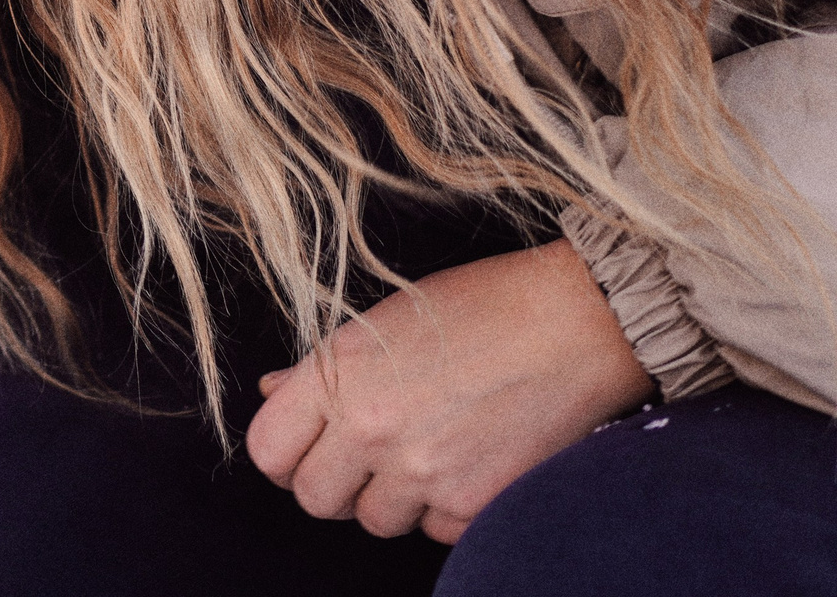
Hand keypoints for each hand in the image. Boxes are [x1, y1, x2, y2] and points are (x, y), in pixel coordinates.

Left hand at [246, 239, 655, 543]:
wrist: (573, 325)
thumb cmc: (478, 308)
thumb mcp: (382, 321)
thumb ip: (322, 369)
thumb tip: (272, 392)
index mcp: (336, 375)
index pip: (268, 450)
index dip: (286, 453)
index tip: (309, 446)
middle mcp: (369, 428)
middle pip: (314, 498)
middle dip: (336, 484)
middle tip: (369, 455)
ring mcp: (422, 471)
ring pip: (374, 521)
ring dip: (395, 498)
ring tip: (429, 449)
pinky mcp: (474, 505)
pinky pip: (435, 532)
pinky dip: (448, 510)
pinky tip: (470, 463)